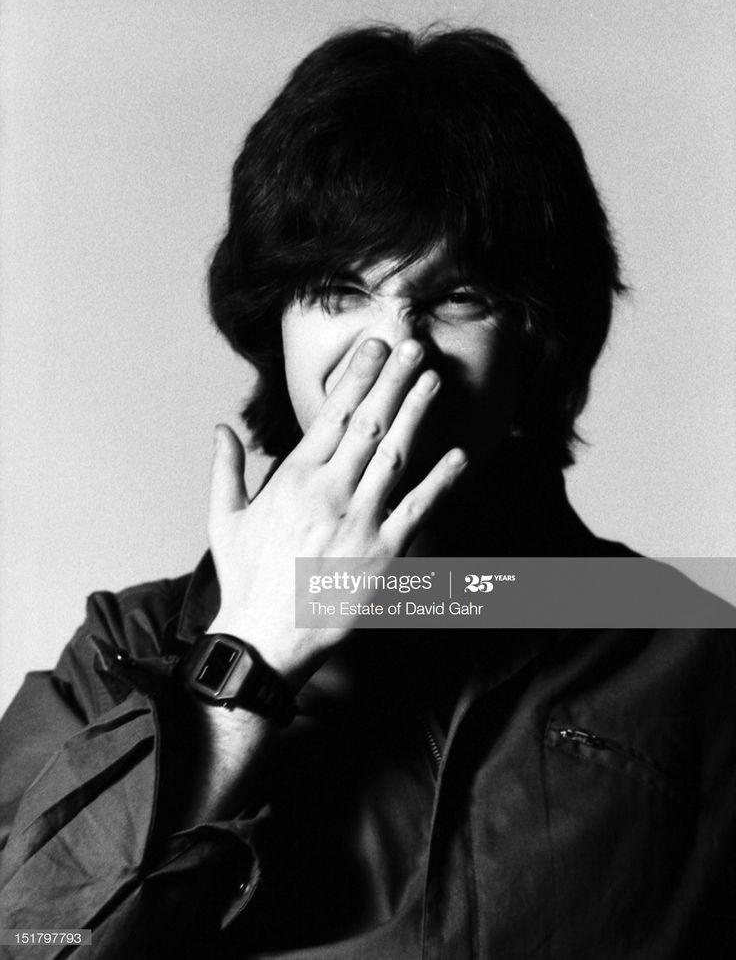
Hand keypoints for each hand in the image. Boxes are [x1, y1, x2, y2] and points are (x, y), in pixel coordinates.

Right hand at [206, 338, 466, 687]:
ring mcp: (359, 521)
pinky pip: (417, 511)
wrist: (265, 638)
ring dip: (417, 415)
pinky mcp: (383, 554)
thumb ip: (227, 468)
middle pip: (369, 424)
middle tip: (414, 347)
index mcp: (294, 478)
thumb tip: (221, 428)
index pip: (331, 415)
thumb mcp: (225, 519)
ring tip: (433, 380)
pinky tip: (459, 456)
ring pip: (394, 456)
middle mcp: (329, 492)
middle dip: (393, 381)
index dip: (357, 378)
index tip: (375, 349)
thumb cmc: (247, 578)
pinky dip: (440, 482)